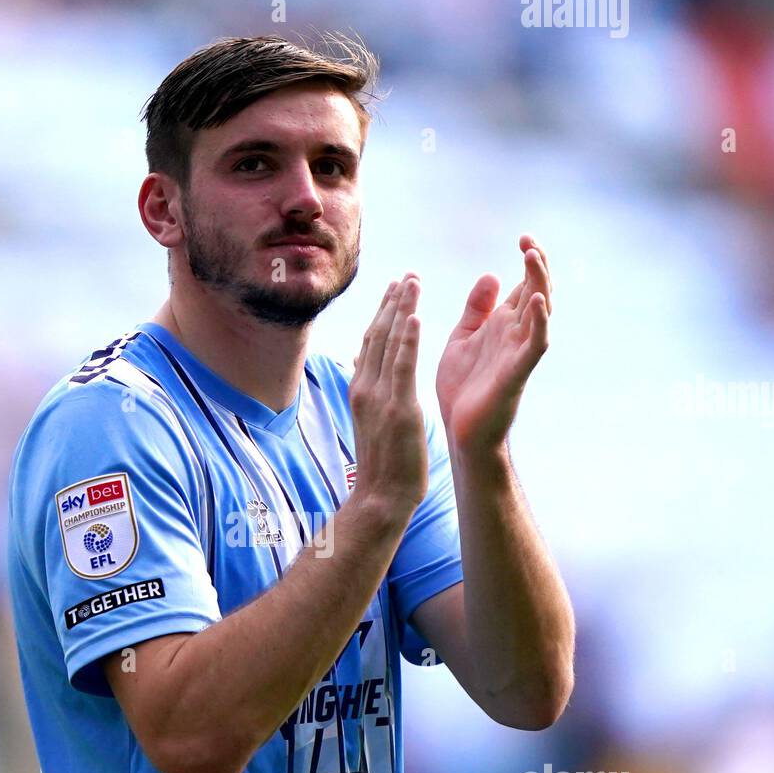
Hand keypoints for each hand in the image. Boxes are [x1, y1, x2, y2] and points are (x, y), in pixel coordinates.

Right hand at [349, 273, 428, 514]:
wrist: (381, 497)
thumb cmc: (382, 464)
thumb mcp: (371, 421)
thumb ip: (367, 388)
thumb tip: (360, 362)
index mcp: (361, 390)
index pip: (370, 342)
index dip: (382, 313)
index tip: (394, 288)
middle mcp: (365, 388)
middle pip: (377, 335)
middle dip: (392, 302)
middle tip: (407, 275)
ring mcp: (380, 397)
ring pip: (388, 344)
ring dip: (401, 310)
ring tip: (412, 283)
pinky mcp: (398, 408)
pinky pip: (402, 367)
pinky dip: (407, 340)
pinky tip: (414, 316)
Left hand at [436, 234, 551, 457]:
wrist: (459, 431)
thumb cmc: (462, 388)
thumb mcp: (463, 338)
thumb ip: (477, 309)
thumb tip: (492, 274)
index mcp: (502, 325)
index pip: (523, 285)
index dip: (529, 261)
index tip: (523, 236)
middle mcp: (515, 335)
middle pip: (536, 291)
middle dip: (536, 265)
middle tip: (528, 241)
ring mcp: (519, 352)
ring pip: (540, 312)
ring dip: (539, 284)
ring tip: (533, 258)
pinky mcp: (517, 372)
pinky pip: (535, 344)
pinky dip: (539, 322)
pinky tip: (534, 300)